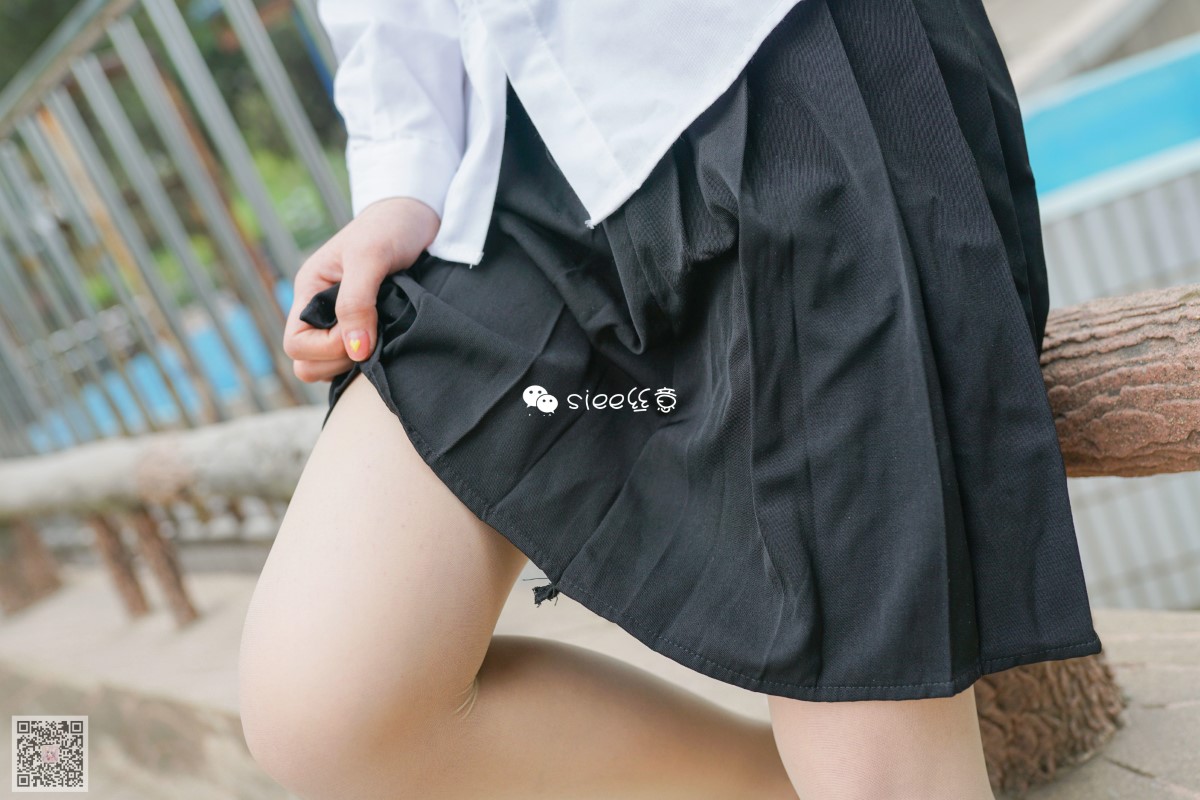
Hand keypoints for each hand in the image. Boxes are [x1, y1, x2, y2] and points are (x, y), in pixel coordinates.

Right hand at [283, 197, 439, 381]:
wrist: (416, 217)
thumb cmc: (389, 228)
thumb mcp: (369, 257)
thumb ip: (356, 302)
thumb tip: (355, 349)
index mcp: (309, 292)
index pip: (295, 344)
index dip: (326, 348)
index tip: (361, 329)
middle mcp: (318, 310)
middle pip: (306, 363)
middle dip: (338, 360)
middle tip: (372, 338)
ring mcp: (339, 322)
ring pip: (328, 366)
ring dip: (354, 361)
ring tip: (380, 336)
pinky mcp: (362, 327)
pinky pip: (352, 359)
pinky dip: (367, 358)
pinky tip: (385, 339)